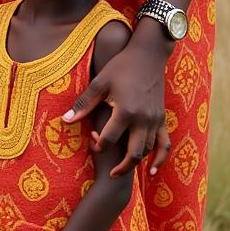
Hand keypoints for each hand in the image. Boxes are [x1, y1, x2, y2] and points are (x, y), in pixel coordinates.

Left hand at [63, 37, 169, 176]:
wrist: (148, 56)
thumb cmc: (120, 67)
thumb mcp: (100, 83)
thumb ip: (84, 104)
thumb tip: (64, 120)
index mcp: (125, 111)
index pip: (110, 139)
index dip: (99, 145)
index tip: (92, 142)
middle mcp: (143, 119)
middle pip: (133, 154)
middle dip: (121, 168)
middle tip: (111, 174)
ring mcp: (155, 121)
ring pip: (147, 151)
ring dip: (136, 162)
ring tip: (122, 167)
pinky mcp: (162, 119)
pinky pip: (165, 145)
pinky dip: (160, 159)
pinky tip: (153, 171)